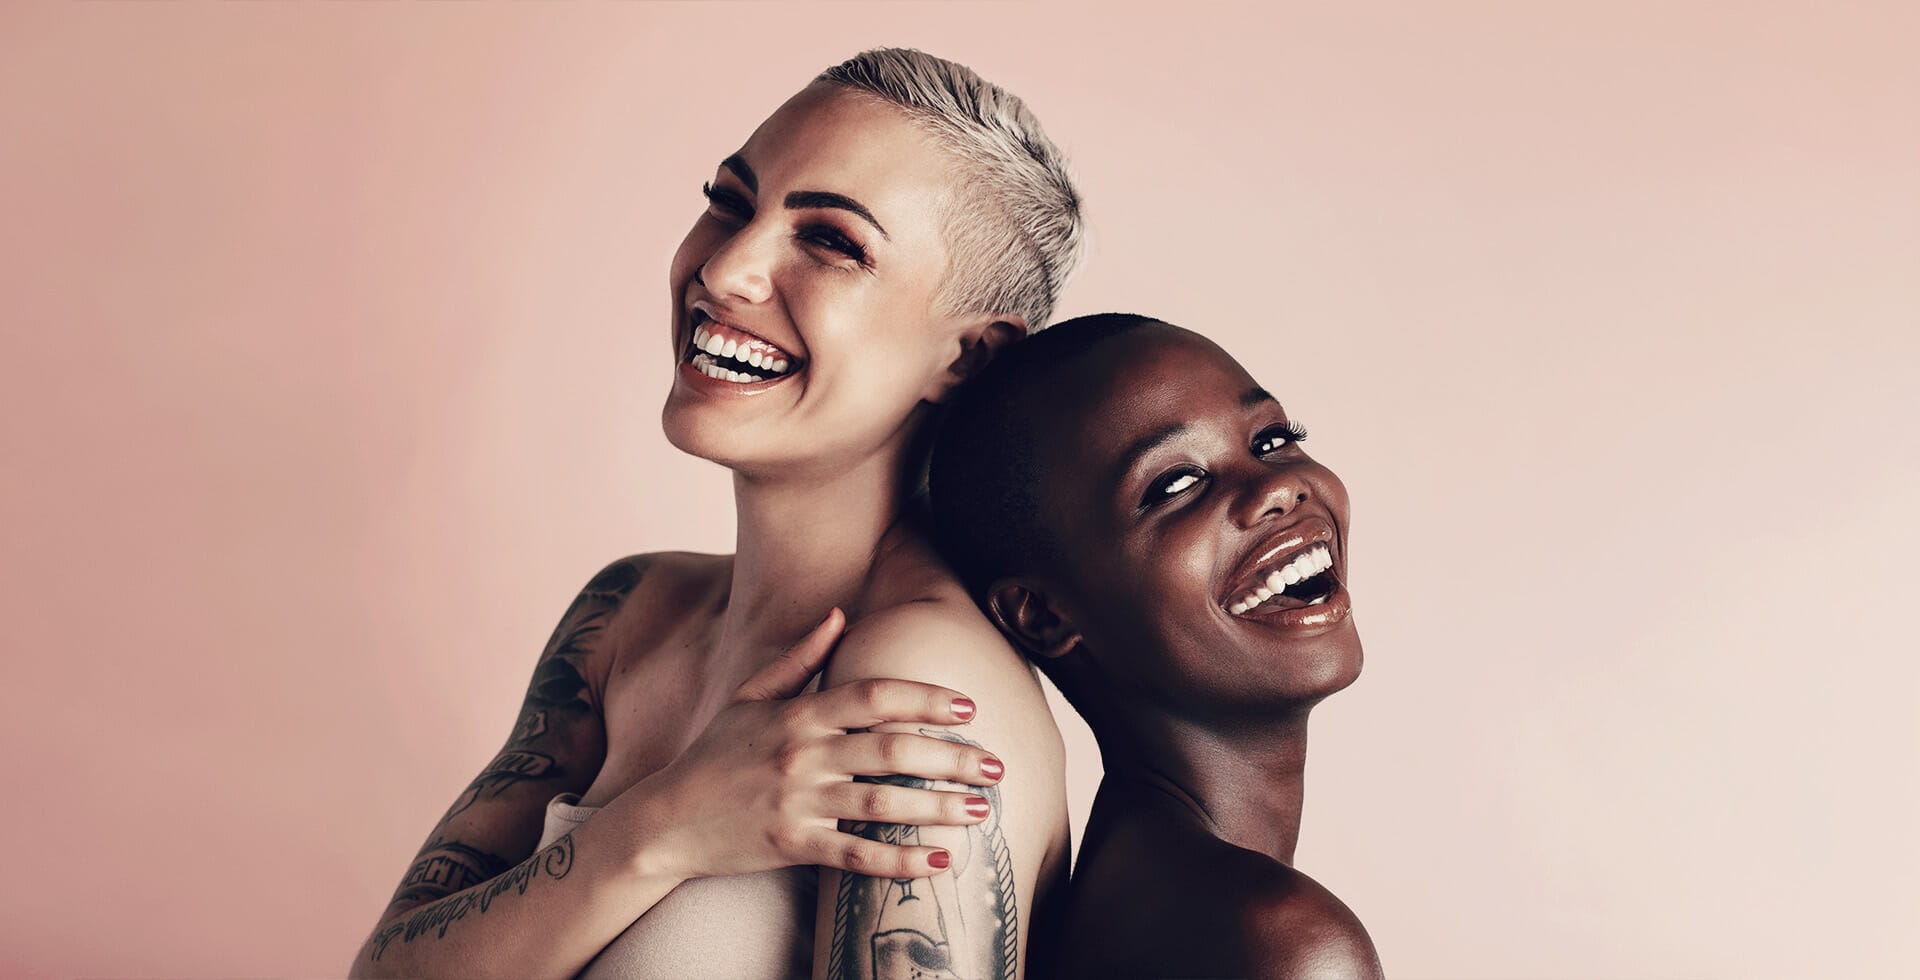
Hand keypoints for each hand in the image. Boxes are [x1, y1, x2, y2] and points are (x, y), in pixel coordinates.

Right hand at [643, 608, 1004, 879]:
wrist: (665, 820)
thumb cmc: (714, 755)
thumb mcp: (750, 697)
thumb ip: (799, 658)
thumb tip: (839, 613)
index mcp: (799, 714)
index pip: (875, 697)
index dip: (926, 699)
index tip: (969, 706)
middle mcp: (803, 755)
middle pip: (892, 750)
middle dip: (951, 757)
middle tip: (996, 765)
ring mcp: (798, 803)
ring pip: (882, 803)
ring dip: (937, 807)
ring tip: (979, 810)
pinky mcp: (793, 846)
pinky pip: (856, 854)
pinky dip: (901, 860)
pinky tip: (940, 861)